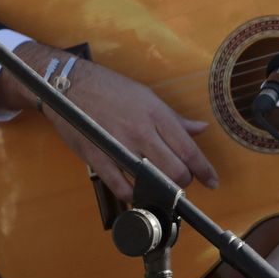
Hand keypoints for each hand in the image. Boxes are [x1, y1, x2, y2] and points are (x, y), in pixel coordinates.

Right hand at [5, 43, 217, 201]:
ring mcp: (118, 144)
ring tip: (159, 189)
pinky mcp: (97, 155)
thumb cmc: (107, 88)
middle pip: (175, 170)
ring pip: (151, 180)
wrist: (66, 83)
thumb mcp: (145, 96)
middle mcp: (141, 131)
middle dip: (182, 182)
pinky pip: (119, 184)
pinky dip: (131, 194)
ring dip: (159, 190)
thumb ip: (173, 118)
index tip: (212, 181)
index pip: (189, 149)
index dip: (204, 170)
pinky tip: (134, 193)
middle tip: (180, 183)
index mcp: (155, 114)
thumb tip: (200, 129)